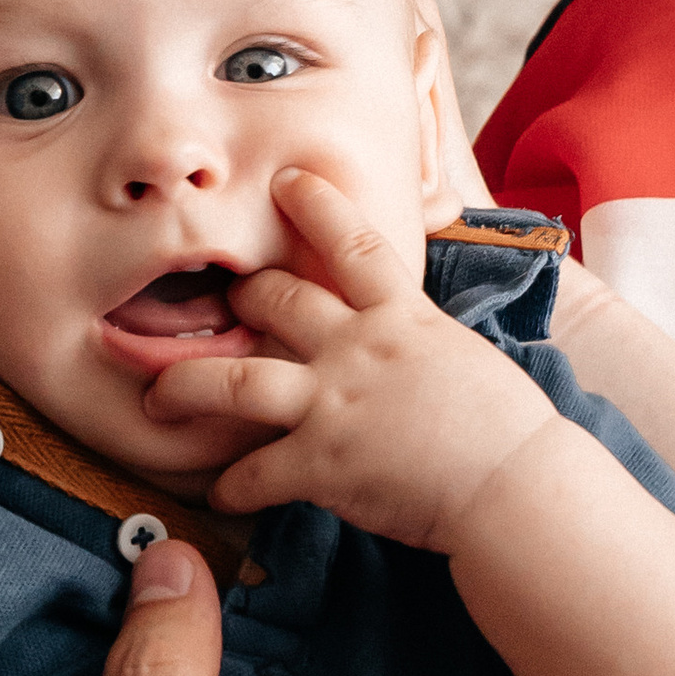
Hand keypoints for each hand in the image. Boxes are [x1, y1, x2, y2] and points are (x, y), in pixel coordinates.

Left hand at [147, 167, 554, 546]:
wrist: (516, 483)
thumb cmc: (509, 432)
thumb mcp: (468, 362)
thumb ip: (424, 349)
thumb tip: (415, 352)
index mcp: (403, 318)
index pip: (353, 244)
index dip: (317, 206)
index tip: (288, 179)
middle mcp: (358, 349)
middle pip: (276, 301)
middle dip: (239, 296)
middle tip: (220, 300)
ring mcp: (334, 403)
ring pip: (233, 382)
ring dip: (186, 389)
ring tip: (158, 399)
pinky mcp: (323, 463)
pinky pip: (255, 473)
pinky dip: (233, 488)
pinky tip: (220, 496)